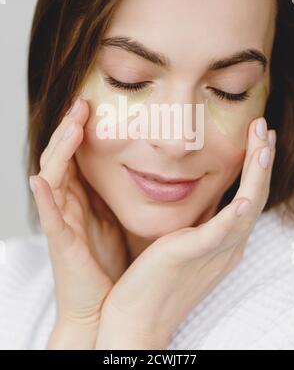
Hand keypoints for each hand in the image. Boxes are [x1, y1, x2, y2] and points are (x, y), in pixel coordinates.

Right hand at [29, 97, 129, 348]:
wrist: (103, 304)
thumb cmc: (109, 259)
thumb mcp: (115, 214)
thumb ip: (115, 189)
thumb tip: (138, 162)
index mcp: (80, 196)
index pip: (74, 155)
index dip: (78, 130)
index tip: (92, 104)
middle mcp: (66, 204)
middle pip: (60, 158)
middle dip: (69, 130)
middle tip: (81, 104)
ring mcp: (61, 222)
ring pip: (52, 179)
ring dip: (59, 152)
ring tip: (71, 128)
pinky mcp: (61, 243)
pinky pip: (49, 217)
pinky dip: (43, 198)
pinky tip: (40, 181)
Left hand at [95, 118, 275, 349]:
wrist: (135, 319)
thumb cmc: (155, 278)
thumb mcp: (183, 242)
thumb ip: (196, 220)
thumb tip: (200, 195)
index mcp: (224, 242)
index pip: (248, 197)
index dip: (255, 166)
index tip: (257, 137)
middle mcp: (227, 247)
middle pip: (255, 197)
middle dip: (261, 161)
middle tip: (264, 127)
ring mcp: (214, 253)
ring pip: (247, 208)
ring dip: (256, 175)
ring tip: (261, 142)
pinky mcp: (191, 256)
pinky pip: (221, 233)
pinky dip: (236, 214)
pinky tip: (244, 195)